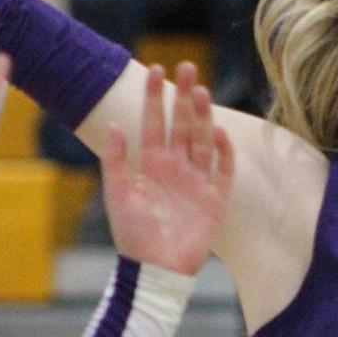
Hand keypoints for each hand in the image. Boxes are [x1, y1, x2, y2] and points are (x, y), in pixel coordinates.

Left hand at [102, 62, 233, 275]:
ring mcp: (197, 180)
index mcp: (151, 164)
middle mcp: (175, 167)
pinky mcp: (215, 197)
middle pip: (181, 124)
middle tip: (187, 67)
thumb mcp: (118, 194)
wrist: (157, 269)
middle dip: (183, 96)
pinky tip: (216, 131)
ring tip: (201, 91)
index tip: (155, 69)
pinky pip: (223, 168)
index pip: (153, 122)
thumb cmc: (134, 235)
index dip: (154, 97)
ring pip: (202, 139)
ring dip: (202, 116)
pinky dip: (222, 150)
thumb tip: (115, 125)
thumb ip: (116, 160)